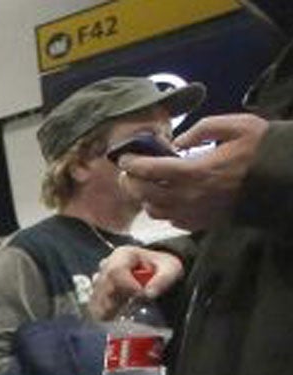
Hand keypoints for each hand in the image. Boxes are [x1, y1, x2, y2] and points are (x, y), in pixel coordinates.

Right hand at [88, 245, 183, 320]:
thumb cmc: (162, 267)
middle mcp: (106, 266)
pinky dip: (104, 314)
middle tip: (134, 305)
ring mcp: (98, 280)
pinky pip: (93, 306)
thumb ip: (162, 280)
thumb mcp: (171, 268)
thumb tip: (148, 294)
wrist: (156, 271)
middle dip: (118, 300)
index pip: (115, 271)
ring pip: (96, 298)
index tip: (141, 294)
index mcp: (122, 255)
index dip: (126, 285)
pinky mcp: (96, 294)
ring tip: (126, 309)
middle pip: (103, 286)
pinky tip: (116, 315)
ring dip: (110, 309)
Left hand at [119, 113, 268, 232]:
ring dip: (145, 198)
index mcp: (195, 172)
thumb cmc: (260, 149)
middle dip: (131, 182)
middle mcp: (190, 196)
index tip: (123, 158)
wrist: (282, 179)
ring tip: (144, 185)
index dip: (133, 164)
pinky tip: (165, 198)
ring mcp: (195, 213)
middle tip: (127, 172)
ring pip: (155, 211)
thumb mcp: (236, 125)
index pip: (151, 171)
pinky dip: (162, 210)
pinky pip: (172, 221)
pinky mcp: (202, 223)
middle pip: (146, 194)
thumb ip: (201, 129)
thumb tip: (176, 143)